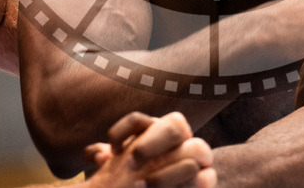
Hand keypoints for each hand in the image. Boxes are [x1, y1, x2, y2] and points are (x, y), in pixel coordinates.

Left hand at [85, 111, 215, 187]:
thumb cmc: (135, 179)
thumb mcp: (116, 170)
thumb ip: (105, 157)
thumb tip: (97, 154)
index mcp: (153, 132)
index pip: (139, 121)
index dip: (124, 131)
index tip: (112, 149)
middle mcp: (178, 139)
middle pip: (174, 124)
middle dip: (152, 143)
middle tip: (132, 162)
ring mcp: (196, 157)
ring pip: (197, 148)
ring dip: (168, 171)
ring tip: (143, 186)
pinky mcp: (205, 178)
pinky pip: (206, 178)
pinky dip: (193, 183)